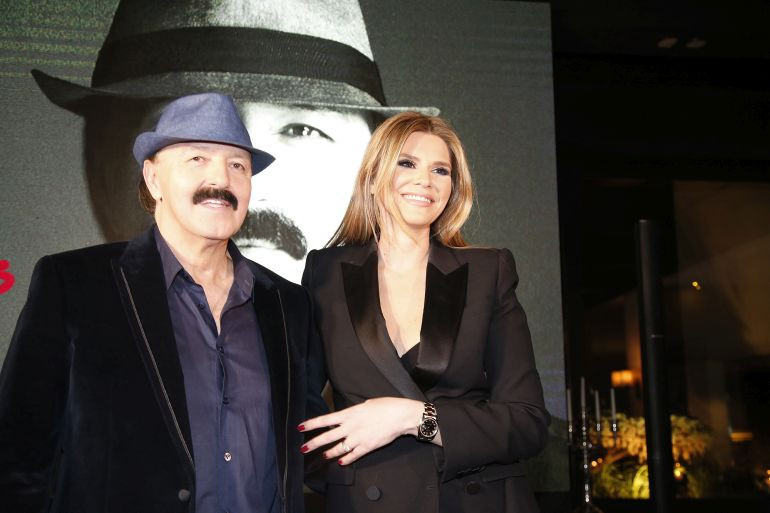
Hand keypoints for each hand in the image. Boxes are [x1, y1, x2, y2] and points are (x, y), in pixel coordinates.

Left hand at [299, 397, 423, 464]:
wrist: (400, 416)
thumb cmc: (386, 406)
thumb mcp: (366, 404)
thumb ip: (354, 412)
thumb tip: (348, 417)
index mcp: (349, 414)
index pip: (325, 419)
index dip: (312, 424)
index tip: (300, 427)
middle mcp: (350, 427)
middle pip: (327, 437)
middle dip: (314, 443)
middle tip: (303, 448)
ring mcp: (358, 438)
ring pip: (338, 449)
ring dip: (329, 453)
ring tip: (324, 456)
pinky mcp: (367, 447)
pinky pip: (353, 456)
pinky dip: (346, 460)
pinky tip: (341, 462)